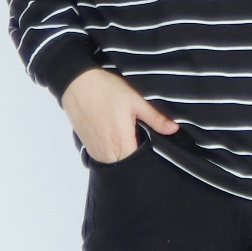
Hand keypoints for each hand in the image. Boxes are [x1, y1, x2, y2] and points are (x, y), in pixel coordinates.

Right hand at [59, 67, 178, 162]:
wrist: (77, 83)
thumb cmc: (106, 90)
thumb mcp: (135, 100)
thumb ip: (155, 118)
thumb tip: (174, 129)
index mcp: (121, 141)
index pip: (138, 164)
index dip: (148, 160)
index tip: (153, 150)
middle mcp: (107, 151)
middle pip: (125, 167)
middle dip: (135, 161)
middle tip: (142, 144)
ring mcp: (95, 150)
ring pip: (113, 164)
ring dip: (122, 158)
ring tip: (129, 141)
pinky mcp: (87, 146)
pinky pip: (102, 159)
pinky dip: (111, 155)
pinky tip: (116, 140)